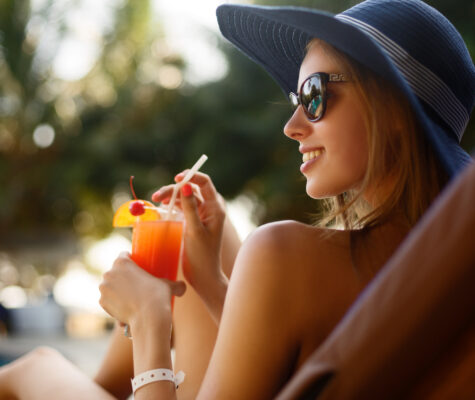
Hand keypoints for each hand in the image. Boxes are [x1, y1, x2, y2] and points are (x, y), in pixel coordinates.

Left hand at [99, 252, 185, 330]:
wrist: (148, 318)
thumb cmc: (158, 297)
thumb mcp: (169, 286)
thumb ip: (176, 285)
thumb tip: (183, 288)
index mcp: (122, 262)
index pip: (123, 255)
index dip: (130, 260)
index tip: (136, 267)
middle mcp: (109, 273)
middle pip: (115, 271)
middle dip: (122, 277)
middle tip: (135, 285)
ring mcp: (104, 288)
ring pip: (110, 286)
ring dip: (117, 290)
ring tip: (131, 299)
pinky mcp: (102, 302)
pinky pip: (108, 300)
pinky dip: (114, 303)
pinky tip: (126, 309)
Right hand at [152, 172, 226, 291]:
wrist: (203, 276)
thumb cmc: (202, 255)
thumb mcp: (194, 231)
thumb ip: (190, 208)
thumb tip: (186, 187)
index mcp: (215, 208)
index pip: (205, 183)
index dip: (191, 177)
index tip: (177, 178)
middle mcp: (209, 209)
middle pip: (191, 189)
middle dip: (174, 189)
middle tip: (157, 196)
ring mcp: (200, 215)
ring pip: (184, 198)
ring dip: (170, 196)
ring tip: (156, 199)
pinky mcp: (192, 222)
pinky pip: (182, 207)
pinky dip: (171, 205)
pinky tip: (161, 206)